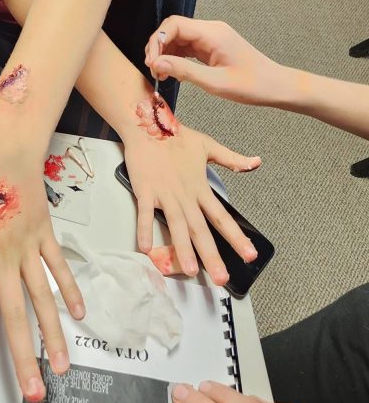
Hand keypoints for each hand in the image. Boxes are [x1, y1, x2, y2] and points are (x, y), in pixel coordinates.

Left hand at [0, 142, 84, 398]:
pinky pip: (58, 267)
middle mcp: (4, 256)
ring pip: (43, 298)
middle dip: (23, 358)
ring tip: (62, 366)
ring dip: (52, 335)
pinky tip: (79, 313)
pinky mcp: (45, 234)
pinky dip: (69, 289)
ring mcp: (28, 247)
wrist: (8, 143)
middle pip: (14, 315)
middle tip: (32, 392)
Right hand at [124, 123, 260, 283]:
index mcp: (201, 188)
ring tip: (190, 270)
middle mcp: (185, 196)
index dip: (236, 237)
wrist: (149, 124)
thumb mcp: (209, 146)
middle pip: (200, 230)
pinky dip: (145, 231)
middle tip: (221, 278)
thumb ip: (232, 159)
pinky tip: (146, 249)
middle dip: (211, 256)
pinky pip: (145, 215)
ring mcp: (165, 195)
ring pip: (177, 227)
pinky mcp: (145, 191)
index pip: (222, 217)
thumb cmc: (177, 136)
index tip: (250, 254)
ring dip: (183, 249)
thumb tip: (256, 162)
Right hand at [145, 16, 284, 106]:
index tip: (151, 62)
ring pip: (179, 37)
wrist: (275, 86)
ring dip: (166, 53)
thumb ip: (185, 71)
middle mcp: (211, 30)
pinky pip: (188, 46)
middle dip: (159, 47)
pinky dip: (177, 57)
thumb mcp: (215, 82)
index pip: (174, 25)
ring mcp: (212, 37)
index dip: (157, 41)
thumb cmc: (252, 85)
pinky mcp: (212, 46)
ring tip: (161, 73)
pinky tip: (174, 72)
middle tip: (154, 69)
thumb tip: (157, 63)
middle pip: (174, 28)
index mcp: (213, 33)